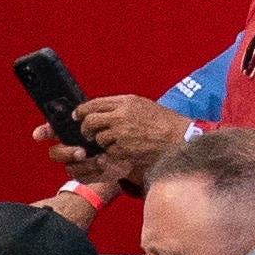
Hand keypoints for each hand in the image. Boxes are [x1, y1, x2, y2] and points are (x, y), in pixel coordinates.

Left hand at [64, 91, 191, 179]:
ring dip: (102, 142)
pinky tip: (124, 150)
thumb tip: (101, 110)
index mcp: (126, 101)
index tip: (77, 116)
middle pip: (90, 120)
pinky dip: (113, 152)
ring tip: (115, 142)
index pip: (94, 103)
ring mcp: (121, 132)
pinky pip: (109, 151)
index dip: (82, 111)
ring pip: (99, 138)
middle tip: (87, 134)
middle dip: (85, 129)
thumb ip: (122, 106)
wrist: (178, 137)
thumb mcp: (142, 105)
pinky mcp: (124, 148)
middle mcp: (121, 115)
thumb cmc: (163, 122)